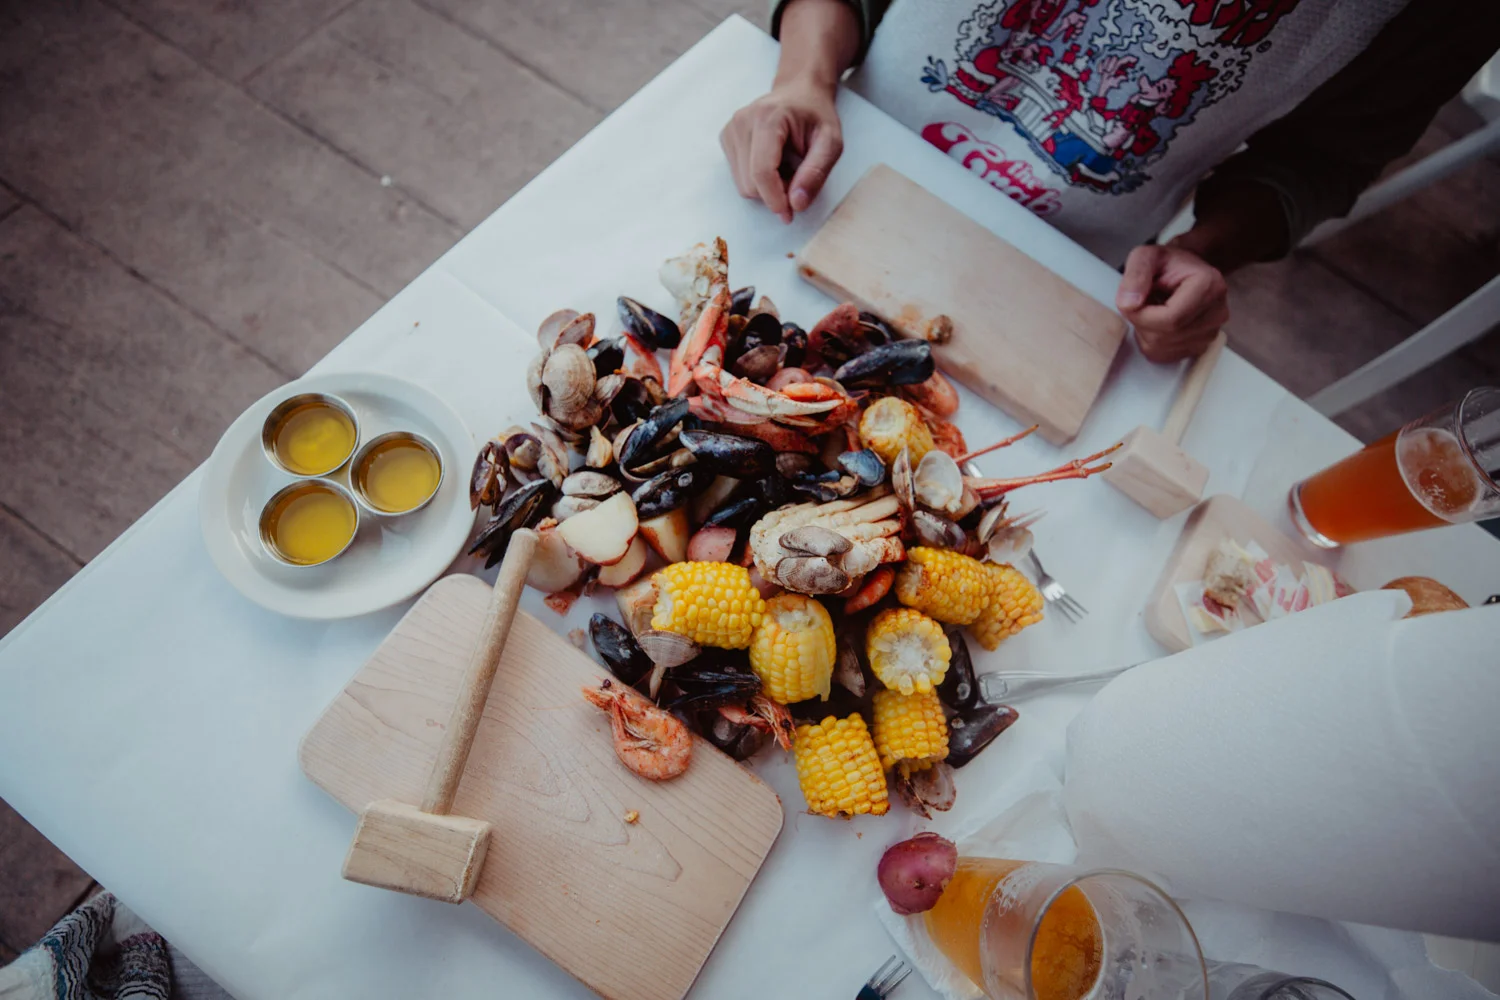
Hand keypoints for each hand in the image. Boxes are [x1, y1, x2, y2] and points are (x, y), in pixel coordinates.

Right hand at [721, 78, 842, 222]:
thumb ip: (816, 173)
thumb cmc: (816, 115)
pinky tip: (772, 162)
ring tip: (785, 167)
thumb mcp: (831, 142)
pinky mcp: (726, 138)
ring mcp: (731, 129)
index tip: (789, 214)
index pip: (761, 171)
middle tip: (797, 180)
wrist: (800, 90)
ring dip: (766, 188)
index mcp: (768, 118)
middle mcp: (742, 122)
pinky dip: (757, 179)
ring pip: (742, 184)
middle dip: (774, 193)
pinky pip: (738, 176)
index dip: (774, 200)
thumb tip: (796, 204)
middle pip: (750, 183)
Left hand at [1116, 243, 1229, 362]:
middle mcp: (1217, 313)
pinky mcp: (1201, 347)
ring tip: (1153, 309)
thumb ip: (1136, 274)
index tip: (1132, 301)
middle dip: (1142, 322)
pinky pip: (1163, 356)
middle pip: (1165, 336)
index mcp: (1209, 286)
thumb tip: (1128, 304)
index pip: (1170, 319)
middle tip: (1142, 302)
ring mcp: (1211, 333)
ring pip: (1161, 348)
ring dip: (1145, 332)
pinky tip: (1157, 322)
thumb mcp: (1146, 256)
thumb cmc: (1167, 263)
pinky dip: (1151, 342)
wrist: (1185, 271)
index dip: (1141, 315)